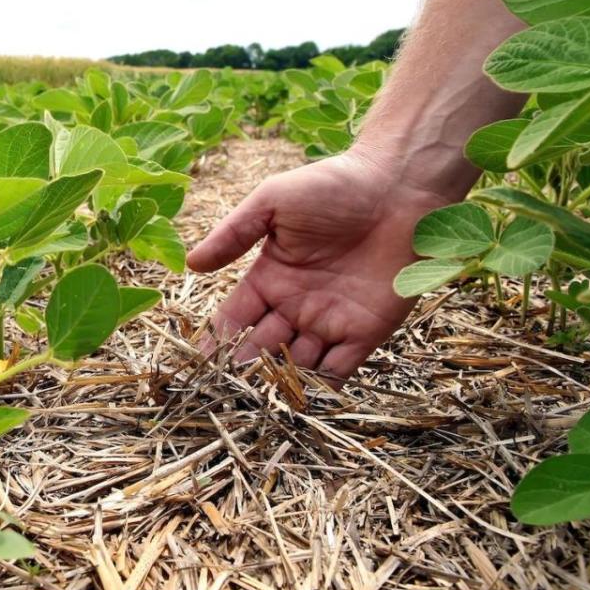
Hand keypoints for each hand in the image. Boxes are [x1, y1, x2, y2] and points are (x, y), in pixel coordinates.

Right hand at [186, 148, 454, 382]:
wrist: (398, 188)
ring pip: (296, 365)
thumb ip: (233, 234)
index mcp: (270, 278)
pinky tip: (302, 404)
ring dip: (279, 383)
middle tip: (226, 392)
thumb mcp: (271, 202)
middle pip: (261, 347)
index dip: (217, 341)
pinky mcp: (366, 332)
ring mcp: (330, 321)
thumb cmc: (332, 186)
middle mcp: (296, 305)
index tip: (198, 363)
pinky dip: (321, 389)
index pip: (235, 318)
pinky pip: (339, 370)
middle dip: (244, 370)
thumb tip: (191, 264)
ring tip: (259, 402)